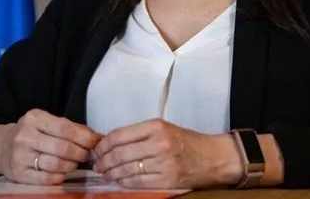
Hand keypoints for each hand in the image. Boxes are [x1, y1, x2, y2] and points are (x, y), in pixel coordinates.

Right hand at [0, 109, 101, 184]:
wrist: (0, 147)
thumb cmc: (32, 133)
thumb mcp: (47, 122)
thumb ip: (71, 128)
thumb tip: (97, 138)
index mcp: (35, 118)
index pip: (66, 129)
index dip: (85, 138)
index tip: (96, 142)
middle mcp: (25, 136)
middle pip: (63, 148)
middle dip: (81, 153)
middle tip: (87, 156)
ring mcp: (19, 156)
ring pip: (56, 165)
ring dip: (71, 166)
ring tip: (74, 163)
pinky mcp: (18, 174)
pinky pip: (46, 179)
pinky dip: (60, 177)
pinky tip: (62, 173)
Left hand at [91, 119, 242, 188]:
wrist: (212, 157)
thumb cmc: (187, 142)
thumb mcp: (164, 128)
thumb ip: (139, 134)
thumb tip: (110, 143)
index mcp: (156, 126)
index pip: (119, 135)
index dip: (103, 145)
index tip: (97, 150)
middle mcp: (159, 143)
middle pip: (119, 154)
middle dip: (103, 161)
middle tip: (98, 165)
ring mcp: (163, 163)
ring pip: (126, 170)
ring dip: (111, 173)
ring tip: (106, 173)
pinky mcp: (166, 180)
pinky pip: (137, 183)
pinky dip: (124, 182)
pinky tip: (119, 180)